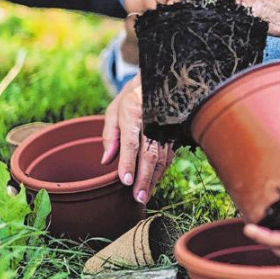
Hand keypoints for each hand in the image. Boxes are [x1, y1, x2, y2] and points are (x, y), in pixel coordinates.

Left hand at [101, 74, 174, 203]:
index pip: (131, 142)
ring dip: (154, 179)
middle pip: (149, 154)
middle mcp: (152, 121)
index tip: (126, 181)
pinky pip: (169, 155)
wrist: (160, 80)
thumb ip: (109, 135)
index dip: (128, 163)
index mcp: (133, 113)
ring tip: (145, 195)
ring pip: (162, 158)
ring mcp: (166, 127)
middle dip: (144, 178)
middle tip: (138, 197)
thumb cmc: (132, 97)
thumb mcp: (115, 110)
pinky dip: (161, 171)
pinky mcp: (173, 133)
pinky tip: (154, 182)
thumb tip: (105, 161)